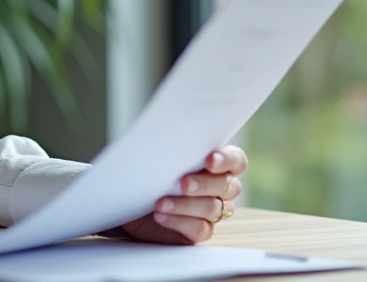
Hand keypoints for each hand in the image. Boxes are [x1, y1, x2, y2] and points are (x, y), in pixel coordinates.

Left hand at [117, 145, 247, 244]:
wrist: (130, 199)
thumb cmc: (148, 170)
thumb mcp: (158, 155)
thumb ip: (174, 148)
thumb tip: (172, 137)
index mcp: (217, 163)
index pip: (236, 160)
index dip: (226, 160)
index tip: (209, 160)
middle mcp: (220, 187)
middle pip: (228, 186)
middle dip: (204, 184)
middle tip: (183, 183)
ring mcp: (212, 210)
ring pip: (212, 208)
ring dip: (185, 204)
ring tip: (160, 203)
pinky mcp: (200, 230)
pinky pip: (200, 229)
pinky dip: (179, 221)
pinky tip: (160, 215)